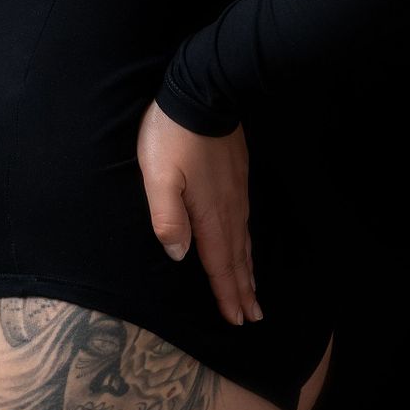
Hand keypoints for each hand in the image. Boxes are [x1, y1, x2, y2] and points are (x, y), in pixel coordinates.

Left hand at [137, 98, 262, 326]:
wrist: (202, 91)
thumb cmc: (172, 135)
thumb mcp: (157, 175)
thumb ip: (167, 216)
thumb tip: (179, 255)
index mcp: (208, 212)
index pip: (219, 262)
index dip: (226, 292)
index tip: (236, 319)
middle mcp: (228, 207)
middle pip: (236, 256)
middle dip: (243, 288)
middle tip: (252, 316)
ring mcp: (236, 190)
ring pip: (244, 238)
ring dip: (248, 267)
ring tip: (253, 289)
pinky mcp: (237, 174)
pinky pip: (245, 219)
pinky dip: (247, 240)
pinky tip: (246, 241)